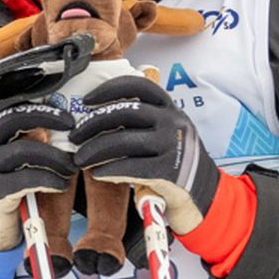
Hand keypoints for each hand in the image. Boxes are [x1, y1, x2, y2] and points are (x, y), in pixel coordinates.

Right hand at [0, 100, 78, 249]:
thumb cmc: (5, 181)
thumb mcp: (7, 153)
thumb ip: (24, 134)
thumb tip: (61, 117)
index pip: (3, 102)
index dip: (30, 99)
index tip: (59, 107)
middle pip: (12, 119)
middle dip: (46, 118)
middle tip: (71, 126)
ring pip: (22, 150)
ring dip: (53, 156)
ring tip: (71, 166)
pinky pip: (25, 180)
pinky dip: (48, 179)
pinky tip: (60, 184)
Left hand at [72, 74, 222, 232]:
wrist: (205, 192)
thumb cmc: (174, 160)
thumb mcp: (163, 131)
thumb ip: (139, 121)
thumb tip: (92, 116)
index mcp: (169, 107)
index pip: (138, 86)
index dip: (109, 89)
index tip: (87, 100)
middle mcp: (173, 121)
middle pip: (125, 112)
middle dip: (92, 124)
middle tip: (74, 137)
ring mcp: (173, 145)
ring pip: (124, 140)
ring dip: (95, 149)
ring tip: (80, 159)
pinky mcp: (171, 171)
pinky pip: (132, 167)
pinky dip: (111, 170)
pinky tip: (98, 173)